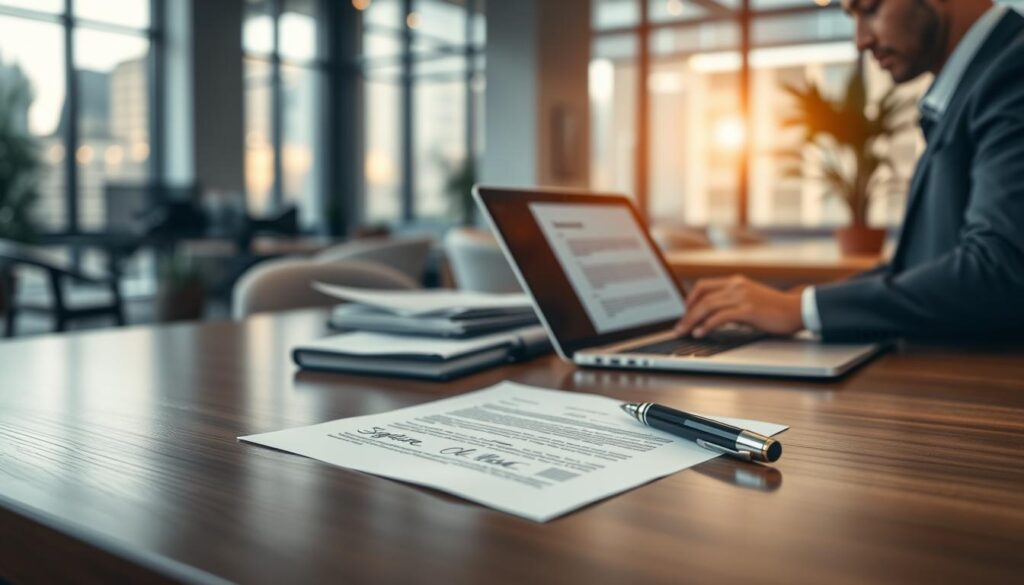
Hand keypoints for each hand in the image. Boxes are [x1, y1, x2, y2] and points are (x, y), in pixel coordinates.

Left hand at [674, 275, 803, 337]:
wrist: (796, 310)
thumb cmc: (774, 309)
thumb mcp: (748, 299)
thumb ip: (730, 302)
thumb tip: (709, 315)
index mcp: (735, 282)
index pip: (703, 286)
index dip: (689, 299)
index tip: (683, 313)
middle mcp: (736, 286)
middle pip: (702, 297)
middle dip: (687, 313)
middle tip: (679, 327)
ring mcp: (742, 296)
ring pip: (708, 305)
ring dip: (692, 320)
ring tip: (685, 331)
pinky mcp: (748, 310)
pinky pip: (720, 316)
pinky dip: (707, 325)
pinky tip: (701, 332)